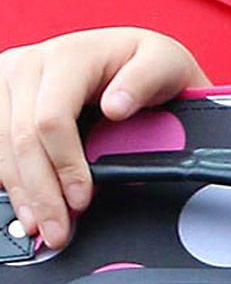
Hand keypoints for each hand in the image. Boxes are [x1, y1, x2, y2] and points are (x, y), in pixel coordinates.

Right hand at [0, 28, 208, 248]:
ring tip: (39, 224)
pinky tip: (22, 201)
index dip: (65, 165)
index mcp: (67, 56)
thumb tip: (115, 106)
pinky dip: (7, 178)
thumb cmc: (144, 61)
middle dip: (40, 191)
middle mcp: (28, 64)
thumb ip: (143, 82)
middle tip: (58, 230)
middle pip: (20, 138)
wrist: (125, 54)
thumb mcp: (163, 64)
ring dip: (19, 191)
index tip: (82, 199)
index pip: (51, 119)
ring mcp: (5, 80)